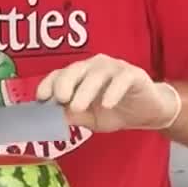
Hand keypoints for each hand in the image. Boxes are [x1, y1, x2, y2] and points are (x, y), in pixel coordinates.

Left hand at [36, 54, 180, 132]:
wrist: (146, 112)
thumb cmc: (114, 112)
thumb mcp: (89, 119)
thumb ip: (72, 116)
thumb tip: (51, 119)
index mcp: (79, 75)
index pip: (59, 74)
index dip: (48, 84)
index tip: (40, 98)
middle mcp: (94, 67)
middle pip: (75, 69)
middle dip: (64, 83)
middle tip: (59, 99)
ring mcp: (114, 68)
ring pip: (97, 74)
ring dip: (85, 90)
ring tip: (78, 107)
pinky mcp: (133, 74)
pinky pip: (121, 79)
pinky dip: (113, 91)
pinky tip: (107, 104)